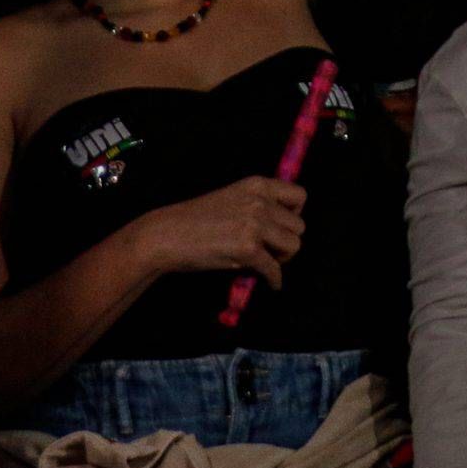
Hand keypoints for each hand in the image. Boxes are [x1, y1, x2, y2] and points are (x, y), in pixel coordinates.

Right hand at [130, 176, 306, 290]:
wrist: (167, 234)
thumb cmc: (195, 219)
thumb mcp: (231, 198)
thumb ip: (257, 205)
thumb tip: (281, 227)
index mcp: (257, 185)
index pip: (299, 195)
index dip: (295, 214)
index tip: (283, 227)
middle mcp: (260, 201)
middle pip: (299, 226)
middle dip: (287, 241)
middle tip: (271, 251)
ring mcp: (255, 224)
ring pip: (294, 246)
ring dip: (283, 258)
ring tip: (267, 262)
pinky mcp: (248, 249)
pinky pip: (275, 269)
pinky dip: (274, 279)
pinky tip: (270, 283)